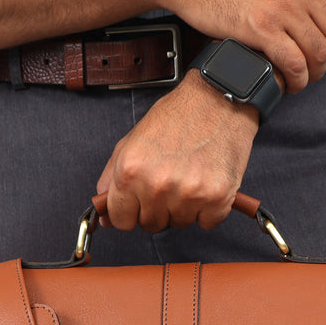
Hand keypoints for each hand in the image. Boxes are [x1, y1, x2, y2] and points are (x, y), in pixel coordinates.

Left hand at [95, 71, 259, 231]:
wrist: (218, 99)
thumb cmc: (177, 117)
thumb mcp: (132, 142)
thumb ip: (112, 179)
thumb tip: (107, 216)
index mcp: (130, 171)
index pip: (121, 220)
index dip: (131, 211)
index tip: (139, 201)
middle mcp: (157, 185)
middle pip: (151, 225)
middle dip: (158, 207)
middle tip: (170, 178)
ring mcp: (188, 194)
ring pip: (179, 223)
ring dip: (184, 207)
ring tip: (190, 175)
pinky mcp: (217, 198)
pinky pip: (206, 222)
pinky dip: (209, 207)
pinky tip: (207, 181)